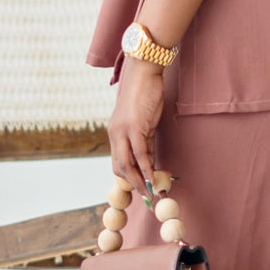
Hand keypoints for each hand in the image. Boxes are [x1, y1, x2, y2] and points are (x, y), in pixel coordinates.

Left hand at [107, 58, 165, 197]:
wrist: (144, 73)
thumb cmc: (145, 93)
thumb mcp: (144, 121)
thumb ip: (145, 139)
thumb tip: (149, 159)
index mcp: (115, 132)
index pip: (118, 161)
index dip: (127, 177)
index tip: (139, 187)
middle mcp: (115, 134)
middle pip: (120, 167)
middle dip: (133, 184)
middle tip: (146, 196)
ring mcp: (123, 132)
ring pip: (128, 164)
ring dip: (139, 181)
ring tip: (150, 193)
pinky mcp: (134, 128)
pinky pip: (140, 154)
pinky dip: (146, 169)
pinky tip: (153, 178)